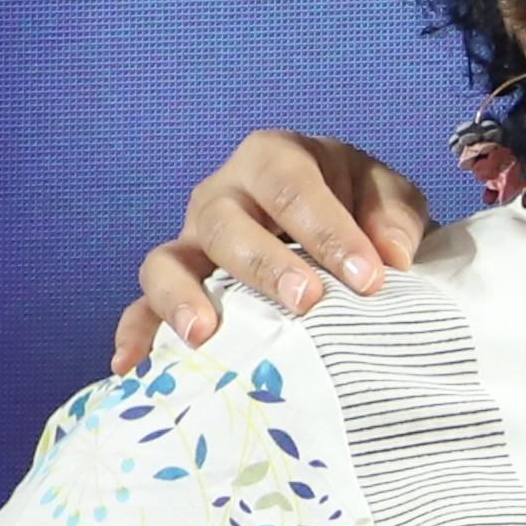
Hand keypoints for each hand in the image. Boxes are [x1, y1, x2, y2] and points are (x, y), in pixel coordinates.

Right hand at [116, 128, 440, 369]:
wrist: (334, 232)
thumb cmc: (357, 208)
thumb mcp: (386, 195)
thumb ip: (394, 213)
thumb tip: (392, 256)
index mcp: (275, 159)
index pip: (293, 185)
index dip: (328, 230)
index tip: (369, 278)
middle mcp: (224, 195)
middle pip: (225, 221)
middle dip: (264, 263)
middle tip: (306, 302)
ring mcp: (192, 242)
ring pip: (169, 259)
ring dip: (181, 296)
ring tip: (205, 334)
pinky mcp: (176, 286)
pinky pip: (141, 305)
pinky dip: (134, 333)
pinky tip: (131, 366)